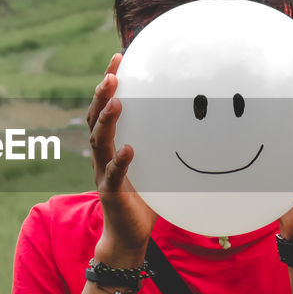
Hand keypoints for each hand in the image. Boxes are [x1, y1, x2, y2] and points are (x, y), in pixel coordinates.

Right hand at [88, 53, 156, 260]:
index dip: (109, 82)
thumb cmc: (145, 197)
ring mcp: (103, 173)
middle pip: (95, 118)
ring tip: (117, 101)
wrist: (129, 235)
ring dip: (107, 120)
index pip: (106, 107)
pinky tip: (129, 149)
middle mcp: (103, 155)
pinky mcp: (111, 193)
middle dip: (102, 94)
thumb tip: (197, 118)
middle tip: (112, 73)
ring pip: (98, 141)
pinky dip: (119, 161)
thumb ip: (163, 142)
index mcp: (111, 145)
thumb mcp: (155, 164)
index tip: (118, 57)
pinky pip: (113, 175)